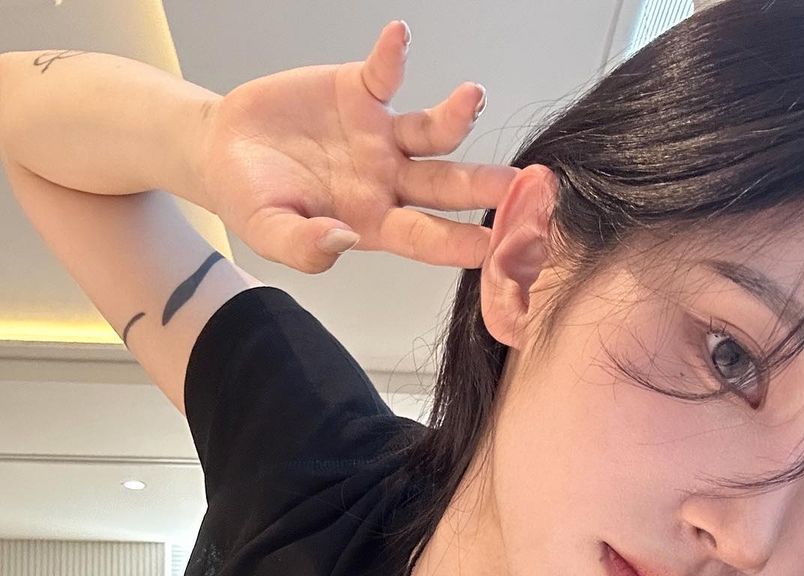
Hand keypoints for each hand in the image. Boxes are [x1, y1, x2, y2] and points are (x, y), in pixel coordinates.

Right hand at [197, 19, 520, 274]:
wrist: (224, 149)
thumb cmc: (252, 198)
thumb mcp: (268, 232)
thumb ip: (303, 246)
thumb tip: (340, 241)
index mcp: (373, 223)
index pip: (424, 236)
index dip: (457, 242)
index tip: (491, 246)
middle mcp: (389, 182)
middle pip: (445, 185)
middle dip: (481, 184)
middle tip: (517, 183)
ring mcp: (381, 137)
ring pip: (431, 131)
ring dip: (455, 115)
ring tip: (473, 97)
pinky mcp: (361, 94)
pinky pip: (384, 73)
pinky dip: (392, 56)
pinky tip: (399, 38)